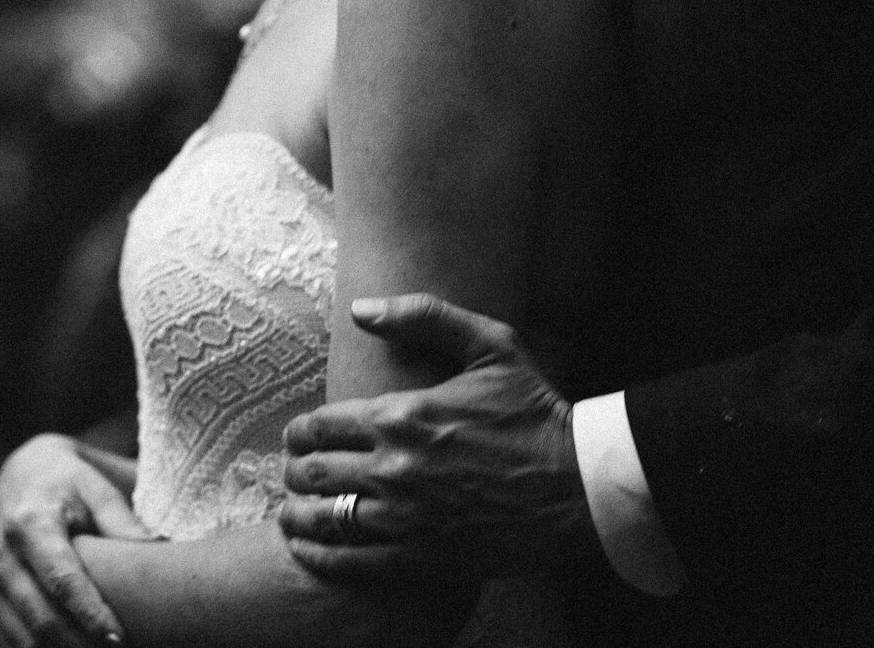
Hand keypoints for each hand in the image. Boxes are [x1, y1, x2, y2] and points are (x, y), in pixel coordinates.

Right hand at [0, 432, 150, 647]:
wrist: (20, 473)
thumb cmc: (68, 482)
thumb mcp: (95, 488)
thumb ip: (121, 519)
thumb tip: (157, 546)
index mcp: (29, 523)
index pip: (61, 580)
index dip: (90, 614)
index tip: (118, 638)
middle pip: (40, 616)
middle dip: (78, 645)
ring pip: (21, 635)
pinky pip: (9, 635)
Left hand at [278, 294, 591, 583]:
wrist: (579, 487)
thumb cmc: (536, 411)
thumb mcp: (491, 344)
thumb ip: (424, 317)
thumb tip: (361, 309)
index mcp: (401, 414)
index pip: (318, 425)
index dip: (298, 433)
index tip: (298, 438)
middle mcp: (392, 468)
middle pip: (311, 473)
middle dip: (294, 472)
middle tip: (296, 474)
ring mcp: (403, 519)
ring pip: (320, 520)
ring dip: (297, 515)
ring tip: (294, 513)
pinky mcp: (418, 560)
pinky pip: (347, 563)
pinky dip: (318, 557)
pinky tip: (312, 550)